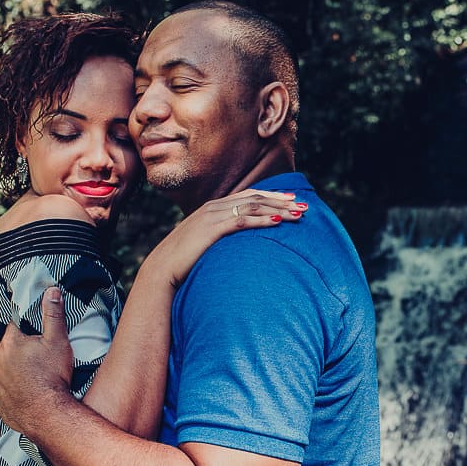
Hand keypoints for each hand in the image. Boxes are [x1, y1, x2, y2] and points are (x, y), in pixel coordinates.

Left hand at [0, 286, 76, 439]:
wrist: (47, 415)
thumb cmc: (53, 376)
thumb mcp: (58, 341)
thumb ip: (53, 315)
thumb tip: (52, 290)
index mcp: (10, 342)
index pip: (15, 327)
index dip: (27, 330)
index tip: (37, 337)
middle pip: (9, 348)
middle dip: (21, 350)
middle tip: (40, 359)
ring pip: (4, 369)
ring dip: (15, 370)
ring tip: (35, 377)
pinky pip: (2, 389)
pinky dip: (12, 389)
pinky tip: (27, 392)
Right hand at [151, 189, 305, 288]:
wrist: (162, 270)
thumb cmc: (184, 261)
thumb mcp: (205, 244)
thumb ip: (220, 237)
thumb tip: (238, 245)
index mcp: (213, 208)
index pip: (248, 196)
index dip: (272, 196)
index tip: (292, 200)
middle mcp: (214, 207)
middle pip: (255, 197)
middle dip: (281, 200)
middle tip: (304, 206)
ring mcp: (212, 216)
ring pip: (252, 207)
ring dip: (278, 210)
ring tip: (298, 215)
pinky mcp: (212, 230)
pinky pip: (242, 221)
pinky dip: (262, 220)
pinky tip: (278, 222)